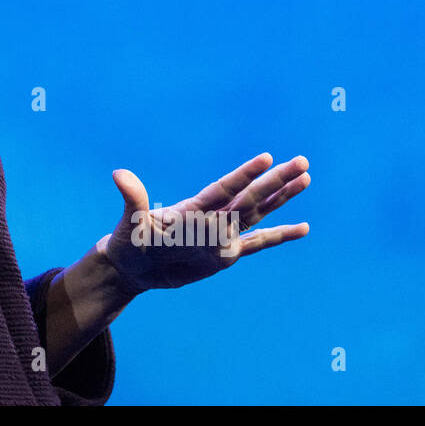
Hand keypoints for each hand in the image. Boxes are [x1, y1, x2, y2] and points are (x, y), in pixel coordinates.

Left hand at [96, 152, 310, 293]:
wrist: (133, 266)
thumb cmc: (130, 241)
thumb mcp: (131, 221)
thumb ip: (133, 198)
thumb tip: (119, 174)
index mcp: (194, 209)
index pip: (224, 189)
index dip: (244, 175)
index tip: (266, 158)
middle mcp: (213, 218)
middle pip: (250, 197)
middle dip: (276, 181)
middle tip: (303, 161)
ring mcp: (222, 235)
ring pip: (259, 213)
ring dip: (282, 198)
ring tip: (305, 179)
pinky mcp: (226, 255)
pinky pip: (258, 244)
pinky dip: (280, 236)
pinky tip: (303, 227)